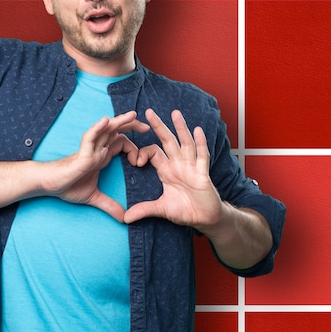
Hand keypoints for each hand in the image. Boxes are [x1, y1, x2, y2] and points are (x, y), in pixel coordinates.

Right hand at [44, 111, 149, 221]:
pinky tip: (105, 121)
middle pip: (117, 132)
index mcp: (102, 156)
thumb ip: (109, 205)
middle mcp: (97, 149)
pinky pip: (89, 138)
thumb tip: (123, 218)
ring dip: (119, 121)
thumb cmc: (68, 186)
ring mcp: (90, 150)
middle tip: (147, 127)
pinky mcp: (81, 154)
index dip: (134, 147)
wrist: (49, 185)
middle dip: (132, 126)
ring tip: (132, 115)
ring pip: (106, 131)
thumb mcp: (94, 197)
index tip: (141, 160)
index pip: (121, 143)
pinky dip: (97, 129)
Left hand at [123, 108, 223, 226]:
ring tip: (175, 113)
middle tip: (148, 112)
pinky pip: (202, 156)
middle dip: (158, 126)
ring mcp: (192, 167)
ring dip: (180, 128)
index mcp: (167, 170)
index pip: (153, 153)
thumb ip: (144, 210)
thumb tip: (125, 218)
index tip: (136, 161)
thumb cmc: (185, 211)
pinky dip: (201, 143)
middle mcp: (178, 164)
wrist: (205, 219)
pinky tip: (198, 130)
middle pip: (167, 141)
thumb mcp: (161, 209)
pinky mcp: (203, 173)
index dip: (143, 153)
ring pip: (185, 143)